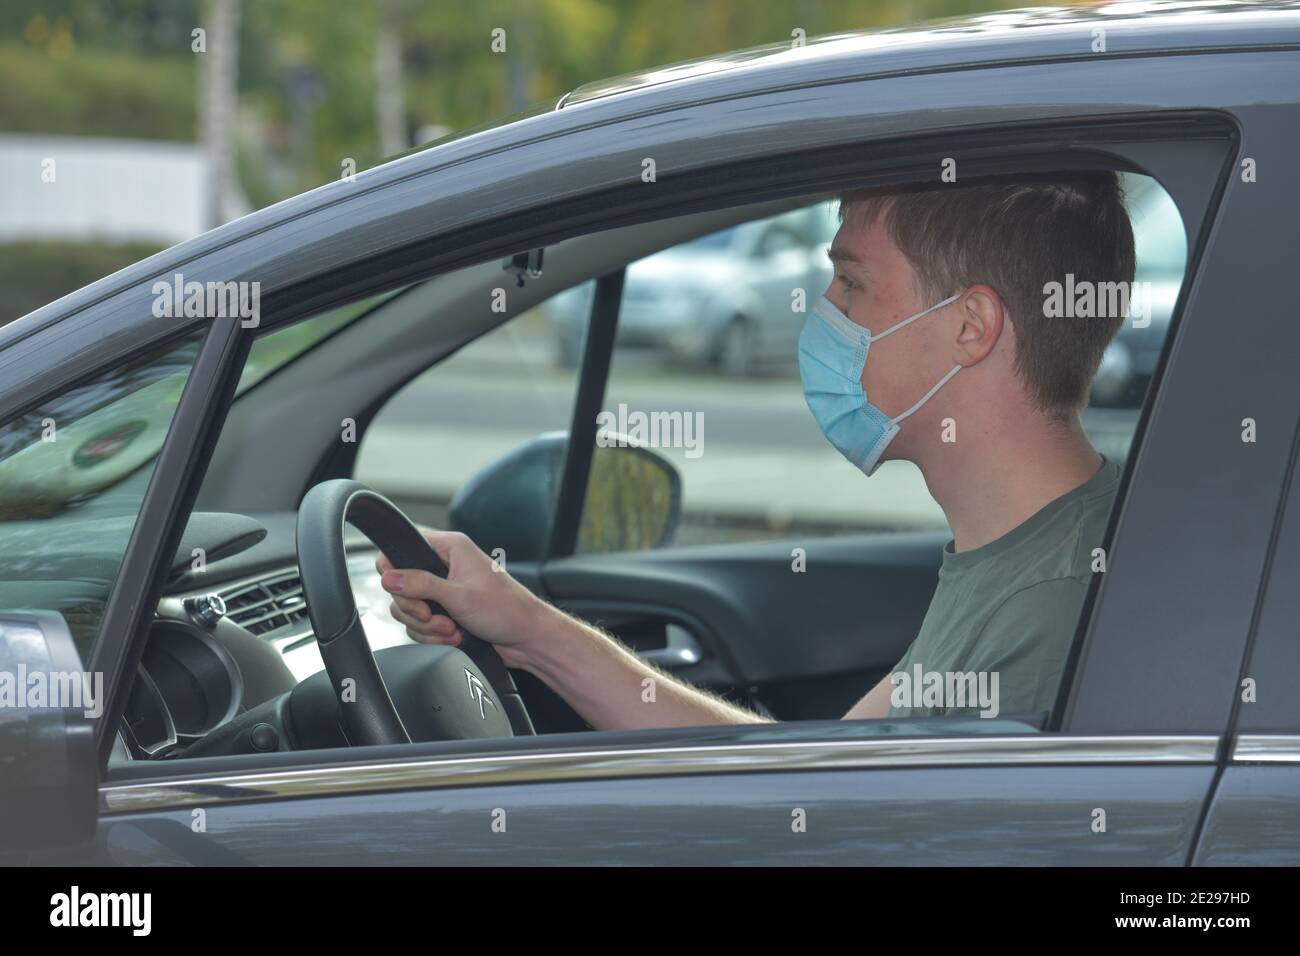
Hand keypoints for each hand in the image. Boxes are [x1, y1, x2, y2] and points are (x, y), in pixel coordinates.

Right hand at [375, 529, 545, 665]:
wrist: (526, 638)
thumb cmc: (506, 609)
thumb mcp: (459, 595)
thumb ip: (421, 584)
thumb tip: (388, 577)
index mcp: (449, 547)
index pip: (403, 548)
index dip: (396, 571)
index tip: (406, 591)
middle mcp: (444, 566)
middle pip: (400, 585)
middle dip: (416, 609)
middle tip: (434, 616)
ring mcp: (443, 591)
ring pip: (409, 609)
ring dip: (427, 626)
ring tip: (452, 629)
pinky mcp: (444, 612)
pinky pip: (420, 625)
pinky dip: (433, 635)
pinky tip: (454, 636)